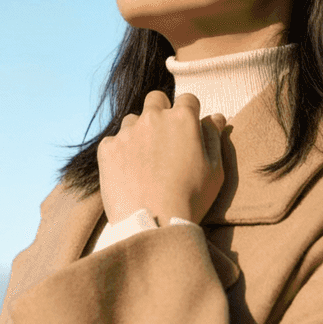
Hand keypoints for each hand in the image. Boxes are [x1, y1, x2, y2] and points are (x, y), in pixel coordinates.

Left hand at [97, 90, 229, 227]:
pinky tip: (128, 173)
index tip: (188, 128)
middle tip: (164, 139)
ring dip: (139, 132)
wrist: (152, 224)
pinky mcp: (107, 148)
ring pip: (133, 120)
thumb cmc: (191, 199)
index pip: (188, 99)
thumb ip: (214, 137)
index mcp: (182, 119)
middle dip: (161, 111)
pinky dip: (120, 152)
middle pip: (156, 99)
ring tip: (145, 161)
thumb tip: (215, 117)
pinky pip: (113, 141)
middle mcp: (153, 118)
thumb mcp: (215, 169)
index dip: (190, 112)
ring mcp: (127, 132)